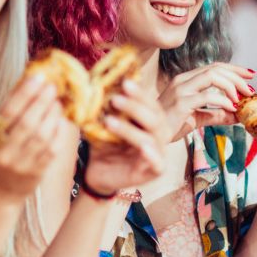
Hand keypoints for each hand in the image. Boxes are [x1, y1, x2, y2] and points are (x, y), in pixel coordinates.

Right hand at [0, 74, 67, 200]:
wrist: (2, 188)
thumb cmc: (3, 150)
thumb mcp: (0, 130)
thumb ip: (14, 107)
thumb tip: (31, 79)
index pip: (9, 112)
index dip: (25, 93)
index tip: (38, 77)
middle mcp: (5, 151)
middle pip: (27, 123)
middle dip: (42, 102)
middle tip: (52, 87)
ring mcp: (21, 164)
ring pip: (41, 137)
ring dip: (52, 116)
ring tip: (57, 103)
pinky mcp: (37, 172)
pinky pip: (52, 150)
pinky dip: (58, 133)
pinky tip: (61, 121)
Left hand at [84, 79, 167, 194]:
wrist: (98, 173)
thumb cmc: (105, 145)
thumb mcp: (104, 124)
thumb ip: (106, 107)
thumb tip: (96, 83)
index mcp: (150, 121)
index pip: (150, 104)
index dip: (140, 93)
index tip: (124, 82)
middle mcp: (159, 136)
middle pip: (154, 118)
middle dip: (135, 107)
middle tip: (115, 99)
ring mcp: (159, 154)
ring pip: (151, 139)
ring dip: (131, 129)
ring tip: (109, 121)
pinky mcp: (154, 172)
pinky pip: (158, 163)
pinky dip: (151, 155)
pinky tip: (143, 148)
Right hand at [158, 63, 254, 142]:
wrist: (150, 136)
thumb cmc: (170, 126)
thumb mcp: (197, 118)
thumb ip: (216, 114)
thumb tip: (237, 116)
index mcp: (185, 79)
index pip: (213, 66)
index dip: (233, 68)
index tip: (250, 74)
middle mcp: (182, 80)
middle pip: (215, 68)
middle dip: (237, 76)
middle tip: (250, 89)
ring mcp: (180, 90)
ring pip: (212, 76)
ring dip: (231, 85)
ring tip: (241, 99)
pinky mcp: (180, 103)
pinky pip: (207, 96)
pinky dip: (223, 101)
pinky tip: (231, 108)